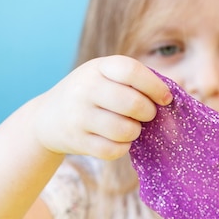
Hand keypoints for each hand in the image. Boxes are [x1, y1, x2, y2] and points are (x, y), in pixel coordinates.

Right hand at [33, 55, 171, 159]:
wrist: (47, 118)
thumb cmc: (91, 95)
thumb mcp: (104, 77)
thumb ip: (133, 82)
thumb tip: (171, 97)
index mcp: (97, 68)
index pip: (131, 71)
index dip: (154, 86)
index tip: (165, 99)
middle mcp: (85, 89)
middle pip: (132, 103)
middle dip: (148, 113)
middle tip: (148, 116)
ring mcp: (79, 116)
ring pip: (124, 130)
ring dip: (135, 132)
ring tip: (131, 128)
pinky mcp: (77, 140)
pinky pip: (112, 150)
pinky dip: (122, 148)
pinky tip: (119, 141)